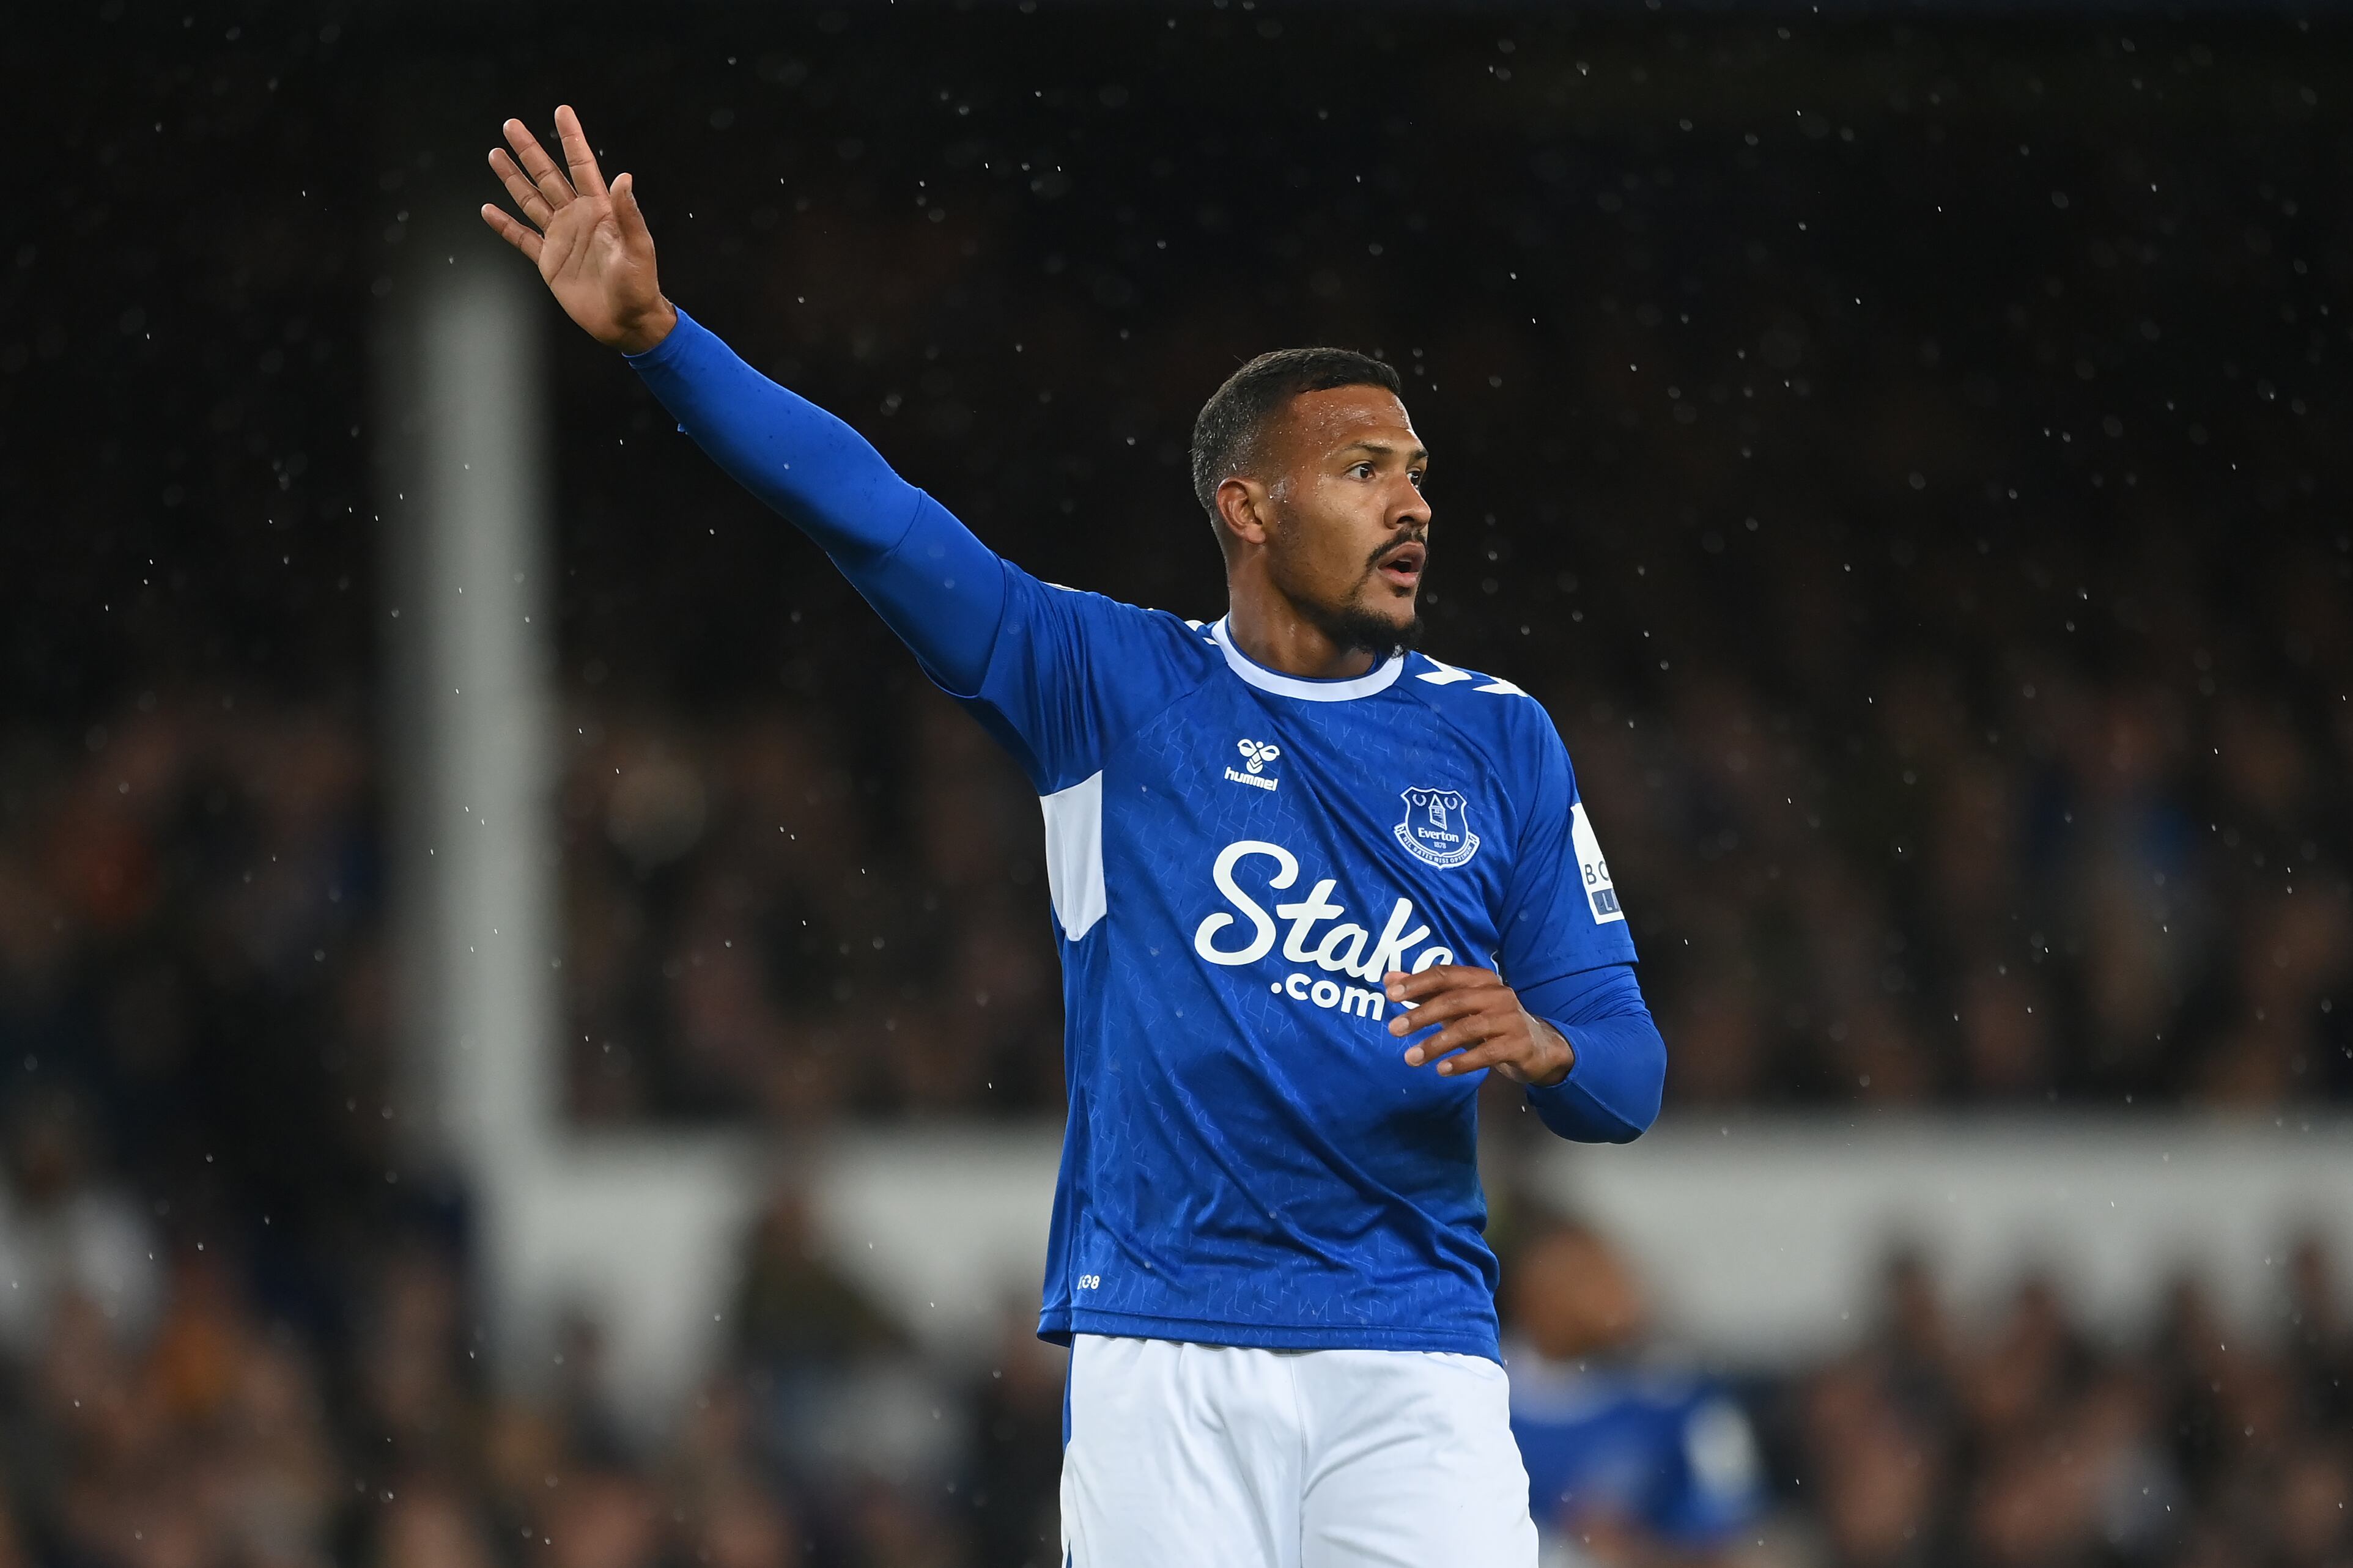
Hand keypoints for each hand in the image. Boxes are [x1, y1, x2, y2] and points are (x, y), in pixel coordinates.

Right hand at [479, 105, 676, 354]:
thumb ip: (629, 214)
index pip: (582, 165)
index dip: (572, 138)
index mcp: (600, 210)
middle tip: (511, 125)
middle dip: (529, 150)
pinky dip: (505, 225)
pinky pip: (522, 238)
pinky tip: (489, 210)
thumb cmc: (640, 287)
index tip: (561, 111)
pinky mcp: (549, 261)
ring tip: (495, 154)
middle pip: (548, 176)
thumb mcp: (639, 249)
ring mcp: (561, 238)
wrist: (627, 323)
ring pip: (531, 200)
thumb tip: (623, 177)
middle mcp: (577, 218)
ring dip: (513, 178)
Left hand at [1385, 965, 1573, 1086]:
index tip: (1390, 995)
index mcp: (1481, 979)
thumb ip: (1426, 992)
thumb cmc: (1490, 1022)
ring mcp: (1510, 1019)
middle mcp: (1497, 994)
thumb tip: (1389, 979)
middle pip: (1454, 1000)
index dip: (1417, 983)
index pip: (1445, 975)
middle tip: (1394, 1029)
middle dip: (1421, 1015)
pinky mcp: (1518, 1045)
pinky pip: (1487, 1053)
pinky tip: (1442, 1070)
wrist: (1538, 1046)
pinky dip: (1462, 1062)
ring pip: (1468, 1028)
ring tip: (1411, 1058)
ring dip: (1436, 1044)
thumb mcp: (1459, 1006)